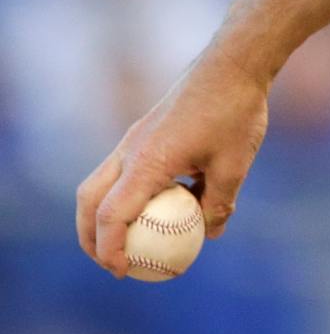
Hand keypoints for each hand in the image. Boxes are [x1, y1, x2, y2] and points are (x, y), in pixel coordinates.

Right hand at [77, 49, 272, 276]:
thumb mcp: (235, 164)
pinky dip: (125, 192)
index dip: (110, 249)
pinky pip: (121, 169)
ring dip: (103, 214)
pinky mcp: (144, 131)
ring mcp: (134, 138)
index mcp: (147, 161)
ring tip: (127, 238)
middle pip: (89, 201)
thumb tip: (212, 233)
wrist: (234, 62)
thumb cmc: (236, 110)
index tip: (121, 271)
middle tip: (110, 261)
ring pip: (99, 183)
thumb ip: (219, 202)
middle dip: (90, 236)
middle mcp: (130, 150)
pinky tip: (159, 203)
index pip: (112, 216)